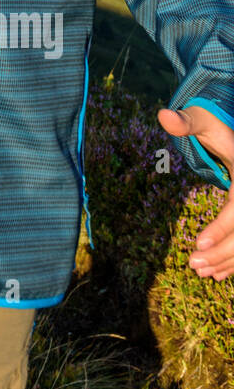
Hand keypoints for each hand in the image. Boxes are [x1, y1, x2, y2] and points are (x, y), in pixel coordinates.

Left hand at [158, 104, 233, 280]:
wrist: (233, 132)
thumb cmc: (215, 125)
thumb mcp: (202, 120)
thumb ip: (185, 121)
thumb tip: (162, 115)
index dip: (220, 228)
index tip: (196, 243)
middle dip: (222, 251)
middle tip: (193, 266)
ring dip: (227, 260)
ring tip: (200, 272)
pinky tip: (217, 273)